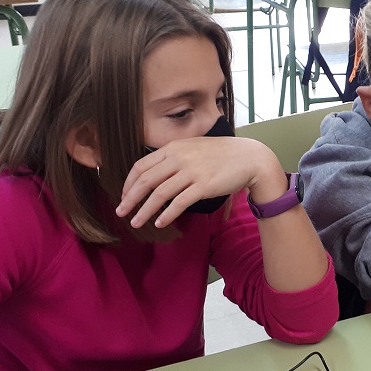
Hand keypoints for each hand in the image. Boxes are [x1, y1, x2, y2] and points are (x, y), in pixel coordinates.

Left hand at [117, 137, 284, 228]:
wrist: (250, 158)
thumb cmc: (223, 155)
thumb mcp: (194, 148)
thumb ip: (175, 157)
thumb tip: (156, 174)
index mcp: (174, 148)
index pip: (141, 166)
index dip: (128, 183)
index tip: (123, 196)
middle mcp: (179, 158)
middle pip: (146, 180)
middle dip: (129, 199)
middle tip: (120, 212)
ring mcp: (191, 171)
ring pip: (159, 193)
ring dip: (144, 210)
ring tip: (136, 223)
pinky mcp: (204, 186)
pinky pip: (179, 203)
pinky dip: (167, 214)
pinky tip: (160, 223)